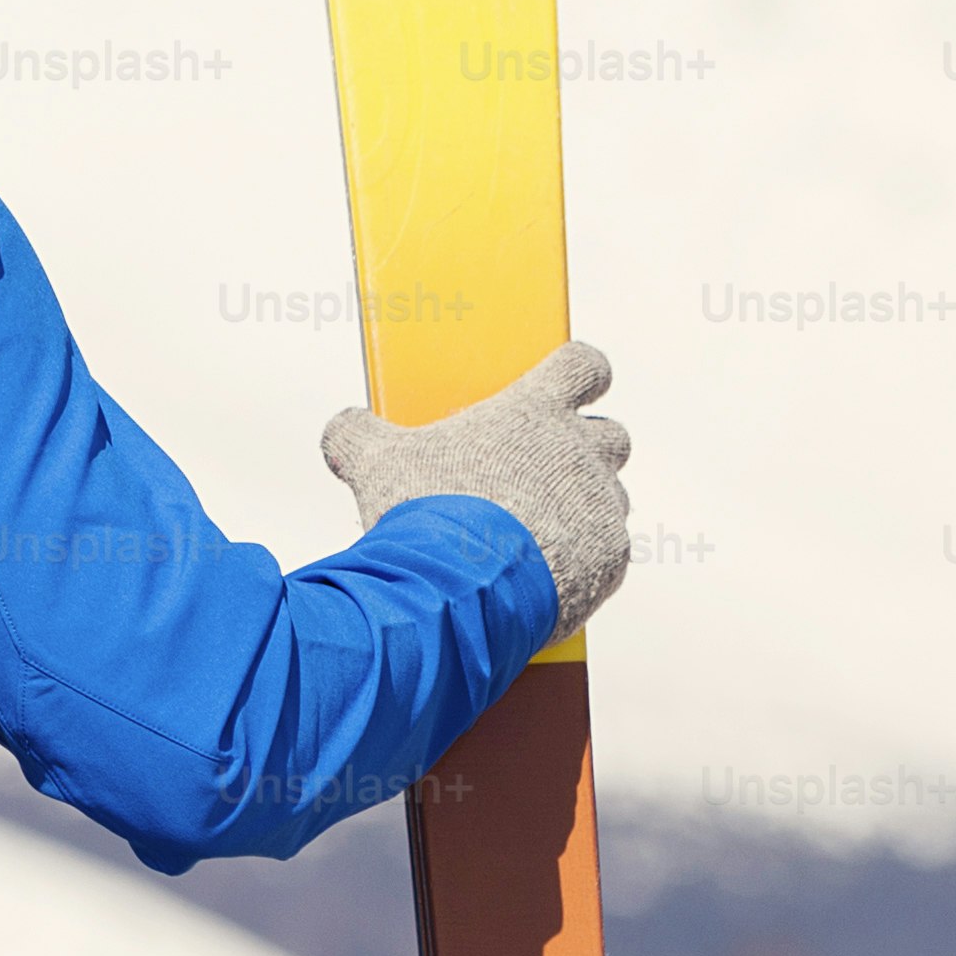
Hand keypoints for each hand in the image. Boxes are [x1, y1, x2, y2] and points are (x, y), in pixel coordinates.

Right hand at [320, 342, 633, 640]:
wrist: (463, 589)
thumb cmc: (426, 513)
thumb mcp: (375, 463)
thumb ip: (358, 435)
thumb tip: (344, 428)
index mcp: (533, 413)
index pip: (584, 365)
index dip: (578, 372)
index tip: (562, 387)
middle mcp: (579, 452)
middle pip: (612, 434)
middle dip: (585, 451)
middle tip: (541, 474)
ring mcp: (601, 506)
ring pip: (610, 497)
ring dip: (582, 509)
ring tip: (533, 533)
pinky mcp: (610, 558)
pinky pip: (607, 552)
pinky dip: (580, 559)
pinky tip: (539, 572)